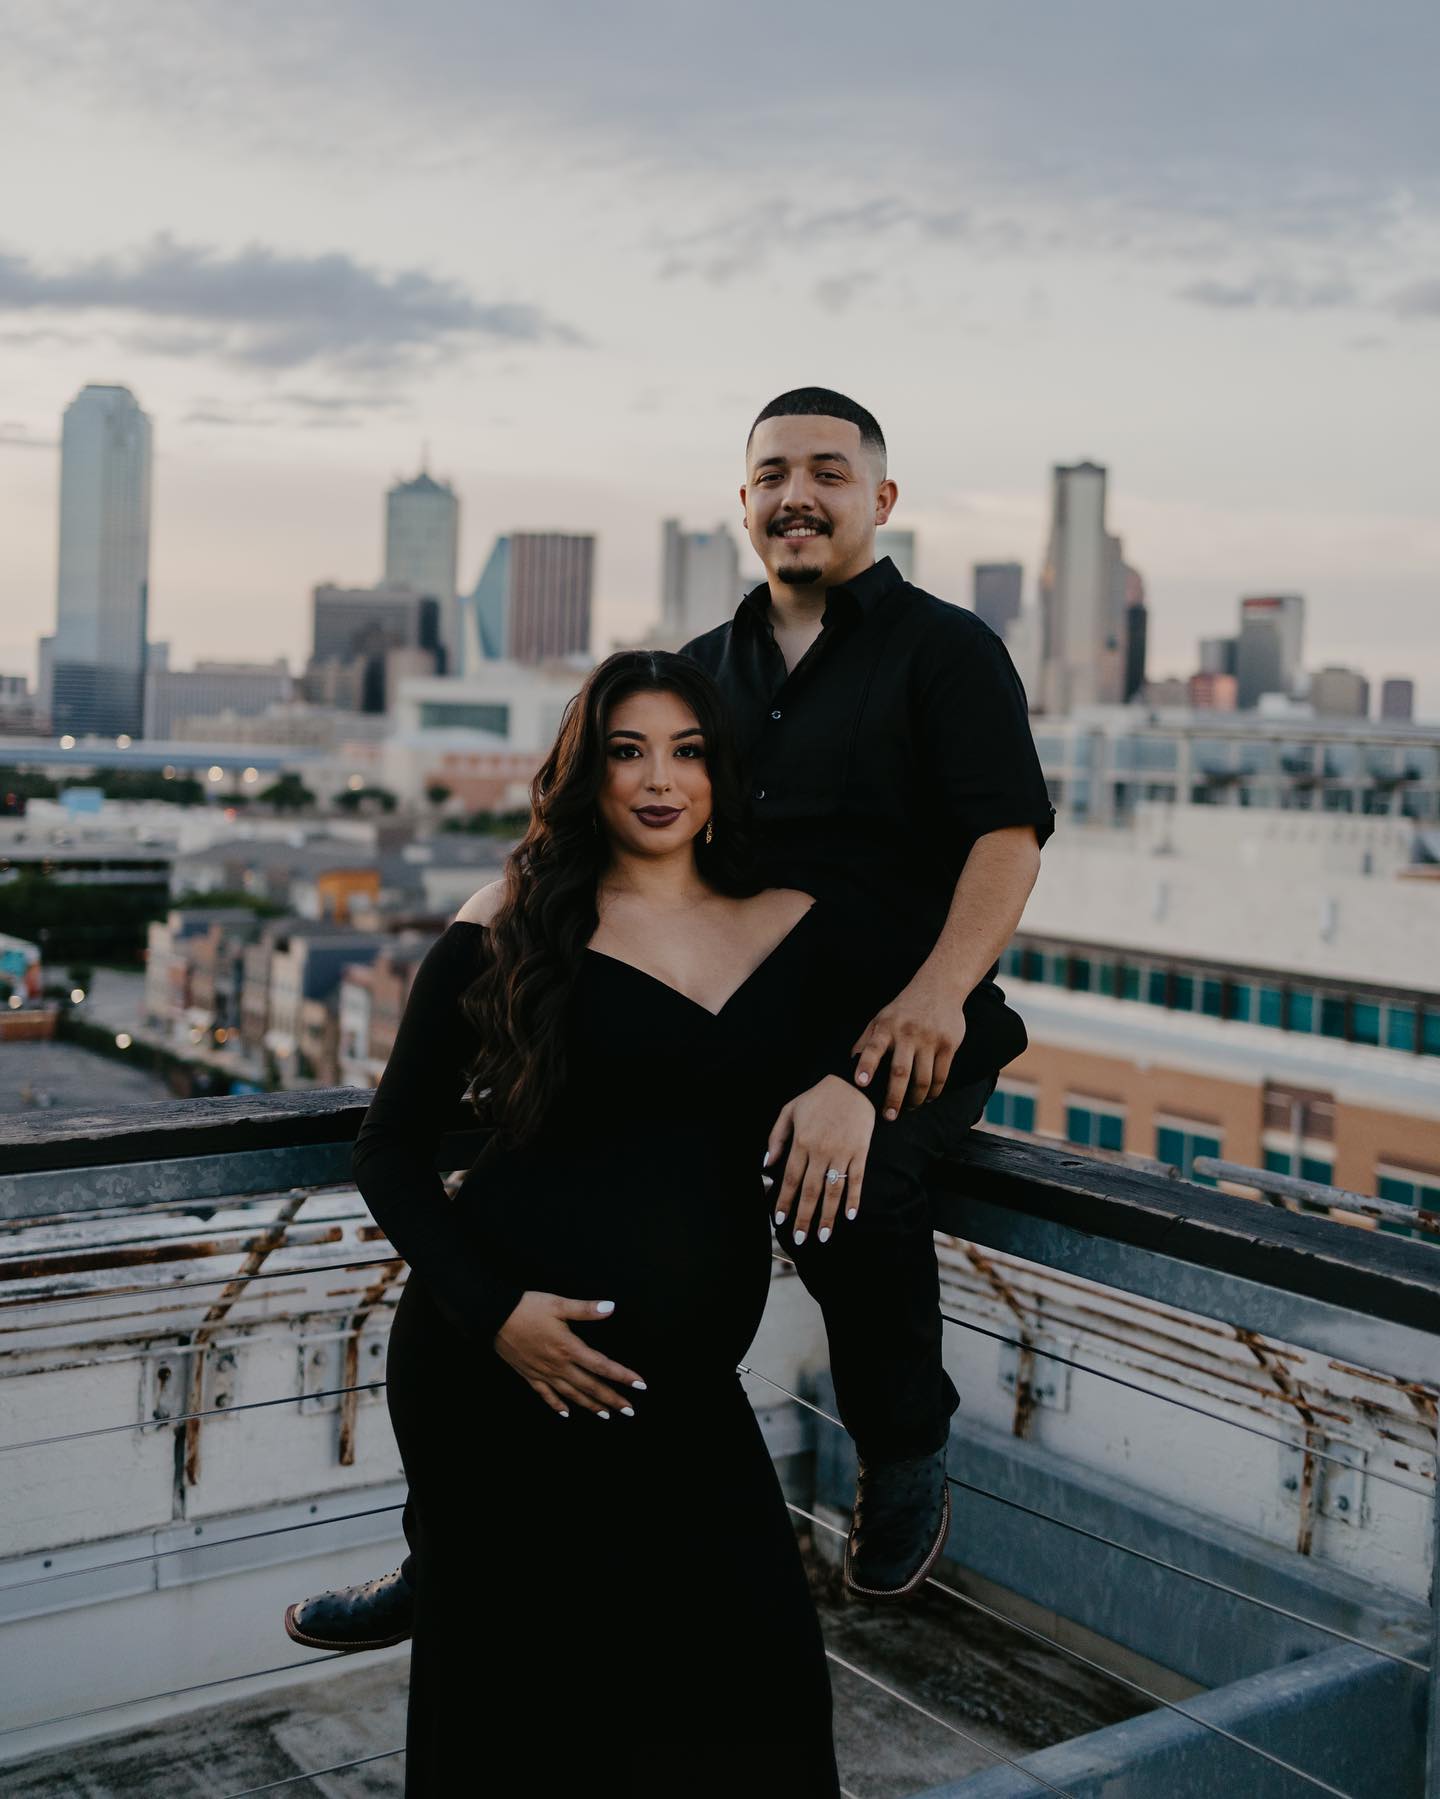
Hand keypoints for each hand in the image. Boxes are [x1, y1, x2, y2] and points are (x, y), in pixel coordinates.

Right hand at [493, 1293, 645, 1418]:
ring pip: (571, 1394)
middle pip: (590, 1386)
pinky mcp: (529, 1375)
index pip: (602, 1365)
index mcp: (569, 1348)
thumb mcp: (558, 1304)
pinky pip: (546, 1395)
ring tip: (606, 1416)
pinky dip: (557, 1406)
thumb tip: (611, 1307)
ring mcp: (543, 1373)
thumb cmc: (527, 1307)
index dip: (623, 1375)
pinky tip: (566, 1414)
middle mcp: (558, 1365)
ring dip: (590, 1406)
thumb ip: (585, 1309)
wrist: (494, 1316)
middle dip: (612, 1399)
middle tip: (630, 1410)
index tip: (640, 1385)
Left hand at [765, 1075, 874, 1245]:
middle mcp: (820, 1150)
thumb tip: (767, 1165)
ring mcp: (842, 1151)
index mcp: (801, 1141)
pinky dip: (854, 1198)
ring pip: (833, 1189)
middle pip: (810, 1190)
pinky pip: (857, 1178)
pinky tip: (850, 1215)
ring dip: (828, 1215)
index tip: (781, 1221)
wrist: (852, 1084)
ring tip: (823, 1236)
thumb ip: (776, 1138)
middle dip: (804, 1217)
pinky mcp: (860, 1150)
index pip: (791, 1179)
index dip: (785, 1202)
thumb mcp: (789, 1111)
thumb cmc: (817, 1098)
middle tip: (801, 1239)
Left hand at [852, 969, 967, 1117]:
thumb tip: (848, 1065)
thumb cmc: (903, 1010)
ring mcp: (929, 1039)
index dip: (866, 1065)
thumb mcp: (880, 1019)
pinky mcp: (948, 1044)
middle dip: (894, 1097)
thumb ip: (866, 1042)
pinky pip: (941, 1076)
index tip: (860, 1083)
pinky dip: (933, 1092)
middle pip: (900, 1072)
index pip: (872, 1048)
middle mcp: (907, 1033)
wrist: (938, 987)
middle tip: (889, 1116)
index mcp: (886, 1027)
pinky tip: (927, 1099)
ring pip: (922, 1079)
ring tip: (909, 1108)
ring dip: (915, 1099)